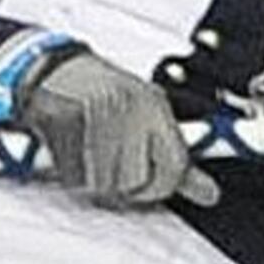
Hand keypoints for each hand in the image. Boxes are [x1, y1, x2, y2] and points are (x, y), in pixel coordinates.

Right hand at [24, 50, 191, 207]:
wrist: (55, 69)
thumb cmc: (104, 91)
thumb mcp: (149, 113)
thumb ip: (177, 159)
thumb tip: (209, 194)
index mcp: (153, 106)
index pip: (176, 167)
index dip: (163, 185)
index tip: (154, 183)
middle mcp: (129, 110)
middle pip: (137, 184)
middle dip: (124, 183)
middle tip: (114, 162)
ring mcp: (96, 117)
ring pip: (106, 186)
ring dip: (97, 181)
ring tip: (93, 153)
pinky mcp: (65, 126)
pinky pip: (76, 178)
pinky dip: (74, 176)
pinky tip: (75, 154)